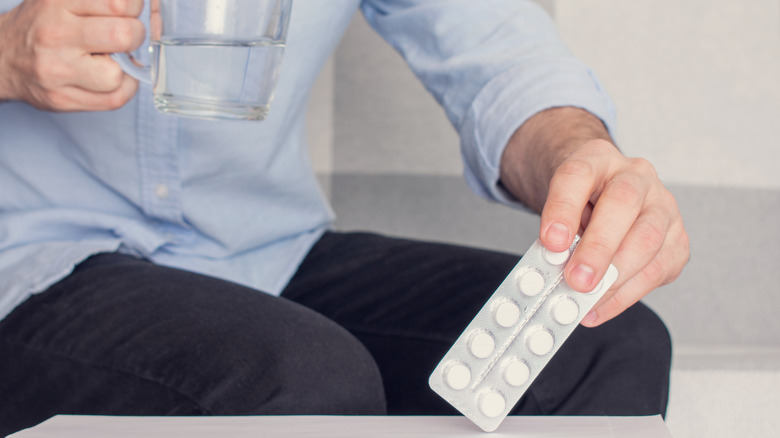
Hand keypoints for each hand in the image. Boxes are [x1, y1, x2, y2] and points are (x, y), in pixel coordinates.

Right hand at [0, 0, 144, 110]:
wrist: (2, 57)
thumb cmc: (44, 25)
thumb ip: (103, 1)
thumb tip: (151, 5)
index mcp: (57, 2)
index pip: (119, 3)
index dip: (134, 8)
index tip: (126, 13)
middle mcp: (55, 34)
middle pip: (124, 35)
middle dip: (134, 36)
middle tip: (123, 37)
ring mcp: (57, 70)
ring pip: (118, 73)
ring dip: (123, 67)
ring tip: (108, 59)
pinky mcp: (61, 99)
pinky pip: (114, 99)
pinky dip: (122, 88)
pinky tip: (110, 76)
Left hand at [501, 107, 688, 326]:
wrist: (604, 197)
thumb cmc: (580, 203)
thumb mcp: (559, 207)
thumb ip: (555, 232)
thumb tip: (553, 269)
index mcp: (598, 159)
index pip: (577, 175)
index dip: (563, 208)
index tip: (550, 241)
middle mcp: (636, 175)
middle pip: (622, 203)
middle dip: (598, 248)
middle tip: (576, 280)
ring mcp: (663, 205)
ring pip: (648, 239)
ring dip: (616, 277)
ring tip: (587, 301)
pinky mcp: (677, 239)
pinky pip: (658, 269)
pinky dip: (627, 295)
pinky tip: (601, 308)